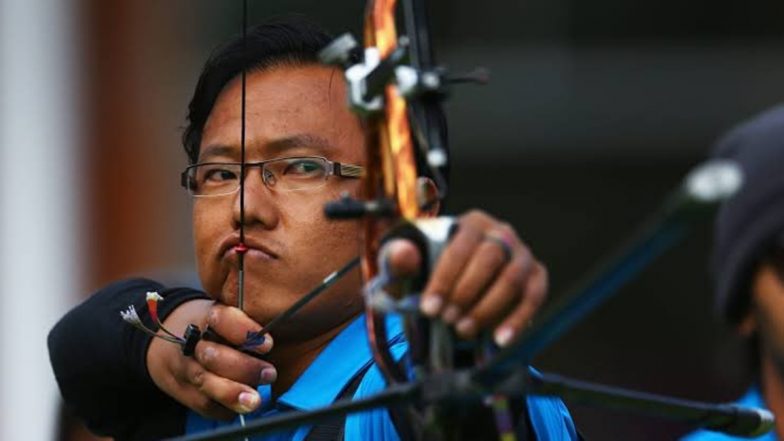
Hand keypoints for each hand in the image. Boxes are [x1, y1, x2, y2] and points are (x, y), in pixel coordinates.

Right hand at [146, 301, 275, 418]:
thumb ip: (246, 321)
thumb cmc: (211, 325)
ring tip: (254, 400)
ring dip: (232, 394)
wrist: (167, 338)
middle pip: (213, 356)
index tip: (268, 344)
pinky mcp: (182, 391)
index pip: (221, 319)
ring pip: (206, 383)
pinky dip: (224, 409)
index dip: (244, 331)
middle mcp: (192, 343)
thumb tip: (280, 329)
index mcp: (205, 316)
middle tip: (269, 374)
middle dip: (243, 368)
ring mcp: (184, 368)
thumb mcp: (224, 312)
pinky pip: (203, 405)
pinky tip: (241, 407)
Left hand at [385, 210, 547, 347]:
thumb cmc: (428, 271)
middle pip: (490, 259)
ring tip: (463, 331)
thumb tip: (405, 254)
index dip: (444, 279)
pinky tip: (500, 341)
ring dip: (487, 309)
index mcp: (470, 223)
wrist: (453, 286)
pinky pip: (534, 297)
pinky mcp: (536, 277)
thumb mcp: (407, 266)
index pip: (460, 247)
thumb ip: (399, 258)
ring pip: (512, 279)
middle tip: (447, 320)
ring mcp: (522, 254)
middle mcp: (501, 233)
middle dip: (465, 294)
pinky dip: (518, 320)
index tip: (429, 309)